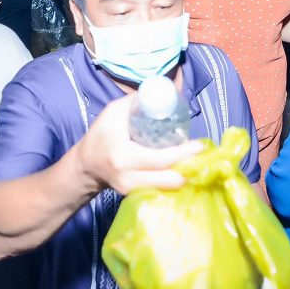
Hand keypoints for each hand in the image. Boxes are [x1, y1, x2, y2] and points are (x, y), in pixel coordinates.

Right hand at [75, 94, 203, 194]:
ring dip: (184, 175)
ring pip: (167, 187)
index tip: (199, 145)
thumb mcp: (114, 112)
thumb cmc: (102, 134)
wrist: (86, 165)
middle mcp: (128, 177)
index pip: (159, 159)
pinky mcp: (135, 196)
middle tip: (203, 154)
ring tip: (195, 161)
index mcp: (123, 155)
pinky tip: (181, 170)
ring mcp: (131, 190)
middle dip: (190, 166)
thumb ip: (137, 102)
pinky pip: (160, 190)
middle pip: (168, 178)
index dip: (183, 153)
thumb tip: (166, 92)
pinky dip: (172, 181)